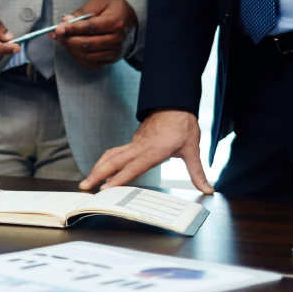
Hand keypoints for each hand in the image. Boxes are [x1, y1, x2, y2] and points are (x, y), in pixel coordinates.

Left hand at [51, 0, 137, 67]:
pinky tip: (71, 47)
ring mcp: (114, 52)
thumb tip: (66, 20)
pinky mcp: (110, 60)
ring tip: (61, 38)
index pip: (91, 28)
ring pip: (86, 55)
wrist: (130, 20)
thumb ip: (83, 11)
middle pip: (87, 44)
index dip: (73, 28)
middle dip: (67, 39)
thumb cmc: (114, 8)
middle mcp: (117, 40)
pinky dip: (77, 56)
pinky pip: (90, 63)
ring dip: (70, 48)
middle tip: (56, 32)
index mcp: (116, 23)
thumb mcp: (100, 1)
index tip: (58, 28)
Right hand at [79, 109, 212, 192]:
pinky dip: (107, 161)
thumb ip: (198, 172)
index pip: (131, 168)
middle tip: (84, 185)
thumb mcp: (192, 149)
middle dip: (97, 174)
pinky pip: (117, 151)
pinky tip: (105, 168)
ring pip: (112, 154)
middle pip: (113, 161)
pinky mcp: (135, 140)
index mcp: (152, 151)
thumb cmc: (183, 124)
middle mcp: (139, 147)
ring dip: (99, 167)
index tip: (104, 189)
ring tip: (89, 179)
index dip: (117, 180)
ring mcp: (135, 142)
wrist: (175, 102)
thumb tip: (208, 189)